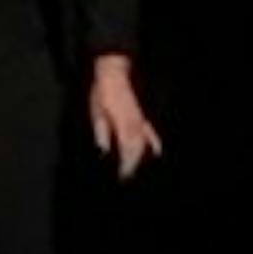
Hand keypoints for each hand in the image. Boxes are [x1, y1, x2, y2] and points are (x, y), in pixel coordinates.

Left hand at [89, 55, 163, 179]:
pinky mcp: (142, 117)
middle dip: (133, 165)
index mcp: (123, 125)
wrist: (114, 76)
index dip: (126, 164)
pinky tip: (156, 152)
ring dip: (141, 158)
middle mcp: (135, 125)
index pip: (127, 150)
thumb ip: (102, 132)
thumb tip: (103, 149)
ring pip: (144, 144)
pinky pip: (151, 133)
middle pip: (137, 150)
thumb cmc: (102, 94)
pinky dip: (154, 143)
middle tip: (126, 177)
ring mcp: (141, 121)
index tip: (123, 175)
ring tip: (135, 170)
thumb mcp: (97, 113)